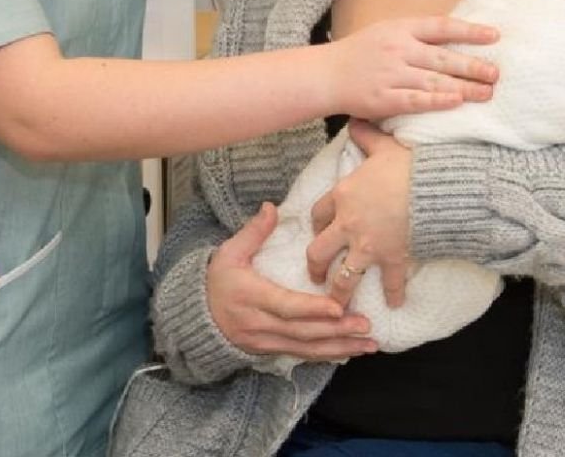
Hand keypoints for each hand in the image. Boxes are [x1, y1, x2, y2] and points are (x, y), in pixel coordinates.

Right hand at [207, 202, 377, 360]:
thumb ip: (253, 231)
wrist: (196, 317)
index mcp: (250, 297)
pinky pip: (302, 355)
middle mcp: (260, 325)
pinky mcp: (271, 351)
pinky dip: (328, 355)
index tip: (338, 307)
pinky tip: (350, 351)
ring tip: (368, 343)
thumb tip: (271, 207)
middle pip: (302, 332)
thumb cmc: (216, 280)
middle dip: (336, 331)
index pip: (285, 306)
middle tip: (366, 325)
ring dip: (339, 347)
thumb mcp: (229, 252)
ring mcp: (266, 342)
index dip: (312, 309)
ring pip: (306, 349)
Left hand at [308, 120, 411, 307]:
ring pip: (344, 277)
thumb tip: (355, 121)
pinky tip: (395, 305)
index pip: (317, 213)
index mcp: (342, 196)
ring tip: (339, 304)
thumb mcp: (382, 145)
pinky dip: (394, 295)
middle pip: (319, 252)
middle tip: (315, 276)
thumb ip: (365, 136)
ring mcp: (368, 245)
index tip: (317, 231)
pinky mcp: (392, 258)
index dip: (315, 224)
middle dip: (315, 267)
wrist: (433, 186)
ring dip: (340, 292)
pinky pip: (390, 283)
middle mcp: (348, 225)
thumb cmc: (407, 163)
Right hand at [329, 15, 497, 121]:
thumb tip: (455, 36)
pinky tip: (456, 102)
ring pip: (434, 81)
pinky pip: (415, 100)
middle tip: (496, 73)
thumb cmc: (361, 53)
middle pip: (443, 57)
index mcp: (400, 29)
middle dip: (473, 65)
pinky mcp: (384, 98)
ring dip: (463, 88)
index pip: (441, 26)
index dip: (469, 31)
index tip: (494, 36)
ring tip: (486, 93)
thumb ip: (416, 34)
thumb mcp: (387, 31)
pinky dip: (437, 101)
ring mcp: (391, 74)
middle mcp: (398, 49)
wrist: (326, 74)